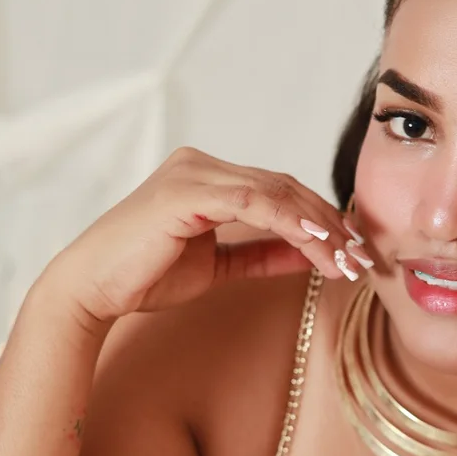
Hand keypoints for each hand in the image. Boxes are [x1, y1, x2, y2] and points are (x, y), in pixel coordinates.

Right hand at [39, 146, 373, 323]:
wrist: (93, 289)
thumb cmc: (145, 277)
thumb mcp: (219, 267)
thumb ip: (263, 254)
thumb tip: (312, 255)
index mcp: (208, 178)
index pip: (280, 191)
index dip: (322, 221)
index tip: (354, 254)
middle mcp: (203, 166)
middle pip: (286, 187)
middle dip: (331, 224)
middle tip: (363, 258)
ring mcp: (194, 173)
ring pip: (277, 192)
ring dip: (319, 228)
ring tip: (348, 260)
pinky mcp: (187, 190)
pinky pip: (254, 201)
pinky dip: (291, 223)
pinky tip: (317, 247)